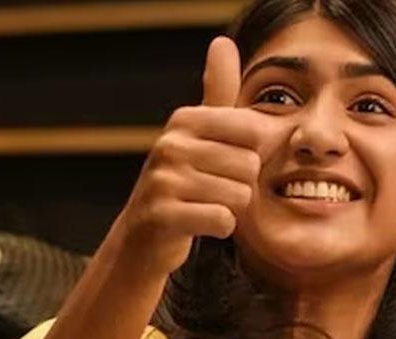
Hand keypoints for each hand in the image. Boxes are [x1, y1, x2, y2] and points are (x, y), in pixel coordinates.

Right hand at [116, 36, 266, 274]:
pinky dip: (218, 228)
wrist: (142, 238)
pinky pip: (224, 220)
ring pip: (240, 195)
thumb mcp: (198, 135)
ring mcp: (164, 180)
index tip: (222, 165)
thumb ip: (217, 92)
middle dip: (239, 186)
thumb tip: (223, 42)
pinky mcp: (164, 216)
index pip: (253, 131)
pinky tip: (198, 225)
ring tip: (202, 206)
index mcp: (184, 120)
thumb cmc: (182, 184)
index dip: (249, 155)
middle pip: (250, 165)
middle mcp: (170, 143)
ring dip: (229, 208)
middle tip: (210, 191)